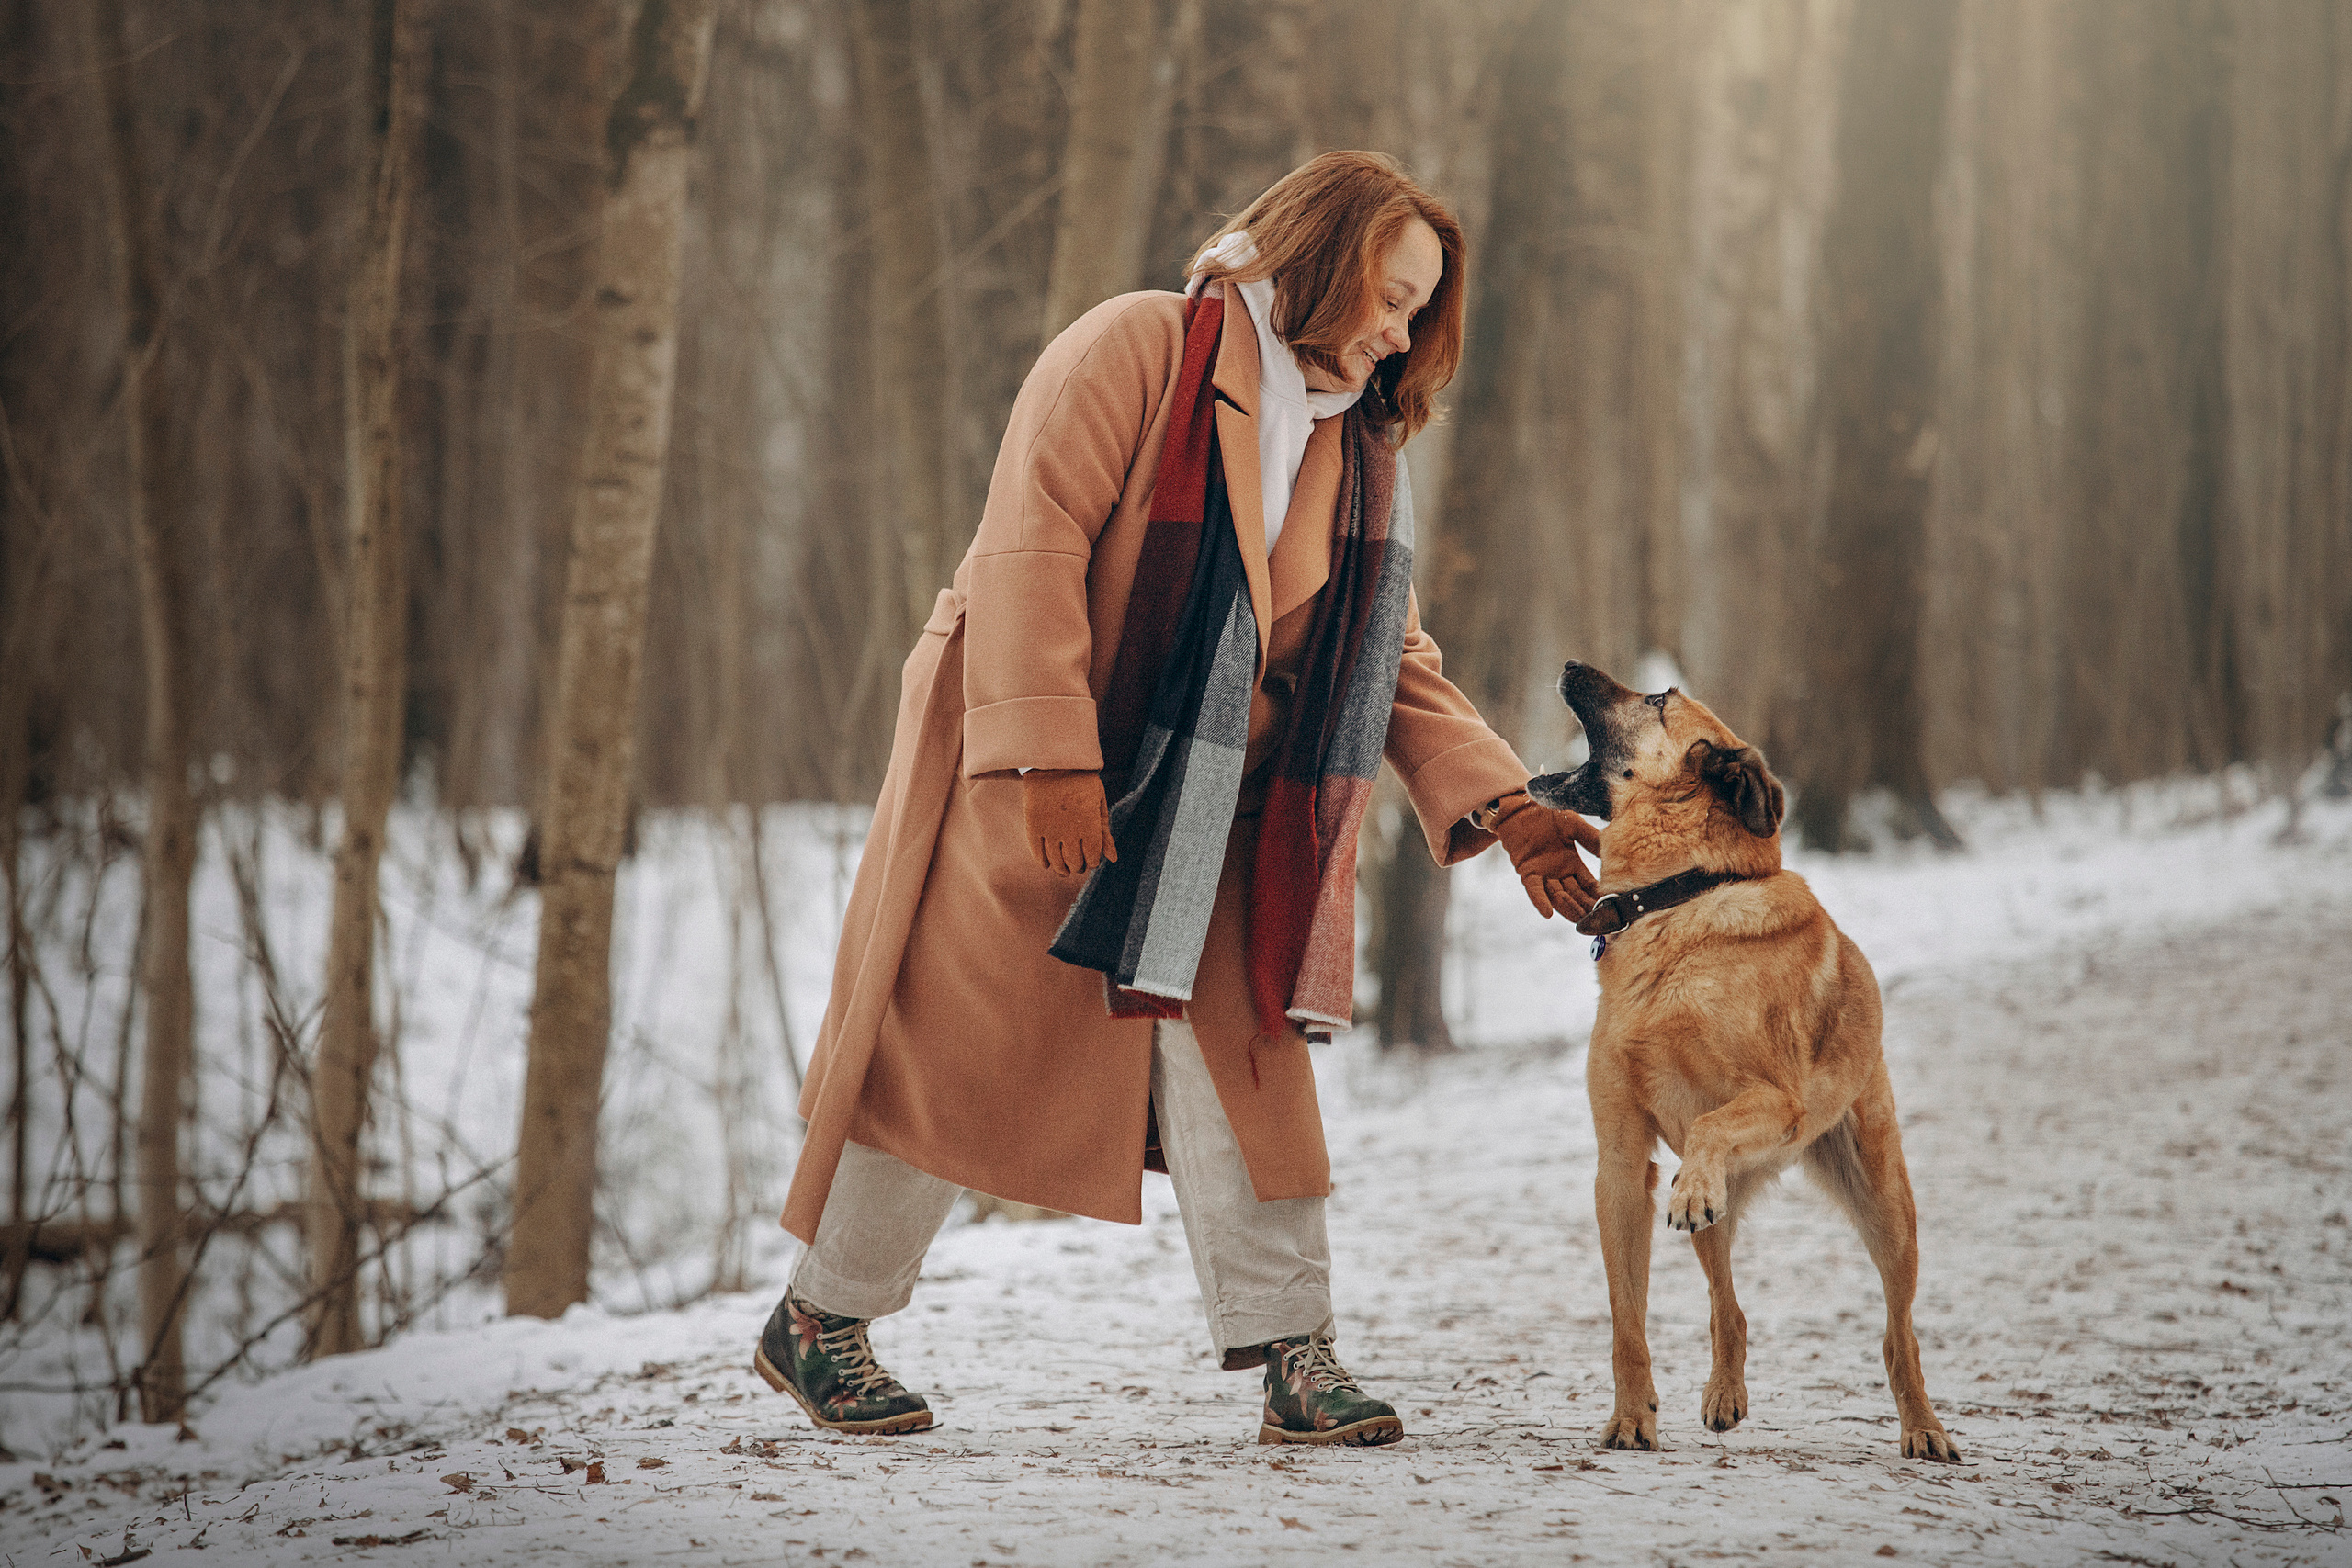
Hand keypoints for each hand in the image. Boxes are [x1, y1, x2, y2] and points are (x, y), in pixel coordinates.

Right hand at [1022, 769, 1117, 874]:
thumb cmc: (1083, 782)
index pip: (1092, 858)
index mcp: (1090, 825)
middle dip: (1079, 866)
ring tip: (1065, 869)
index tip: (1091, 859)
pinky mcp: (1033, 825)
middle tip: (1078, 864)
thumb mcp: (1099, 804)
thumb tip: (1112, 859)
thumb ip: (1105, 833)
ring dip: (1062, 869)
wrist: (1055, 762)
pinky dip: (1043, 862)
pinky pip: (1037, 853)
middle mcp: (1070, 831)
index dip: (1093, 862)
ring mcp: (1050, 829)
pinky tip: (1048, 863)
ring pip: (1056, 862)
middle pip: (1075, 862)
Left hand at [1487, 790, 1599, 919]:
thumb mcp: (1574, 825)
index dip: (1597, 895)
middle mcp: (1558, 872)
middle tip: (1597, 920)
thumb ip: (1590, 838)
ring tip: (1580, 920)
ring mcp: (1543, 874)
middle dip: (1585, 907)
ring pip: (1557, 896)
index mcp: (1572, 863)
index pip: (1588, 884)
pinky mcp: (1527, 872)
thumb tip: (1609, 852)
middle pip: (1574, 895)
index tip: (1609, 906)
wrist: (1522, 807)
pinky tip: (1548, 914)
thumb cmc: (1548, 814)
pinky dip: (1540, 901)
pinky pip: (1534, 890)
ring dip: (1568, 908)